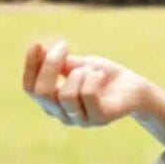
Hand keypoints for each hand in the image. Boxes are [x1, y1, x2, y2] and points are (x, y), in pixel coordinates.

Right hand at [22, 39, 149, 127]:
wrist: (135, 88)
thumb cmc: (103, 75)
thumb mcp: (78, 64)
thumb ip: (58, 62)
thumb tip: (37, 48)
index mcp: (52, 102)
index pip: (29, 88)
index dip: (30, 66)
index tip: (36, 44)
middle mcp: (62, 114)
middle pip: (42, 93)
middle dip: (50, 65)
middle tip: (64, 46)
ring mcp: (80, 119)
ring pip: (65, 95)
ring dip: (78, 73)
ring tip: (90, 69)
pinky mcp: (100, 118)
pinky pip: (88, 96)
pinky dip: (92, 79)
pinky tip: (100, 75)